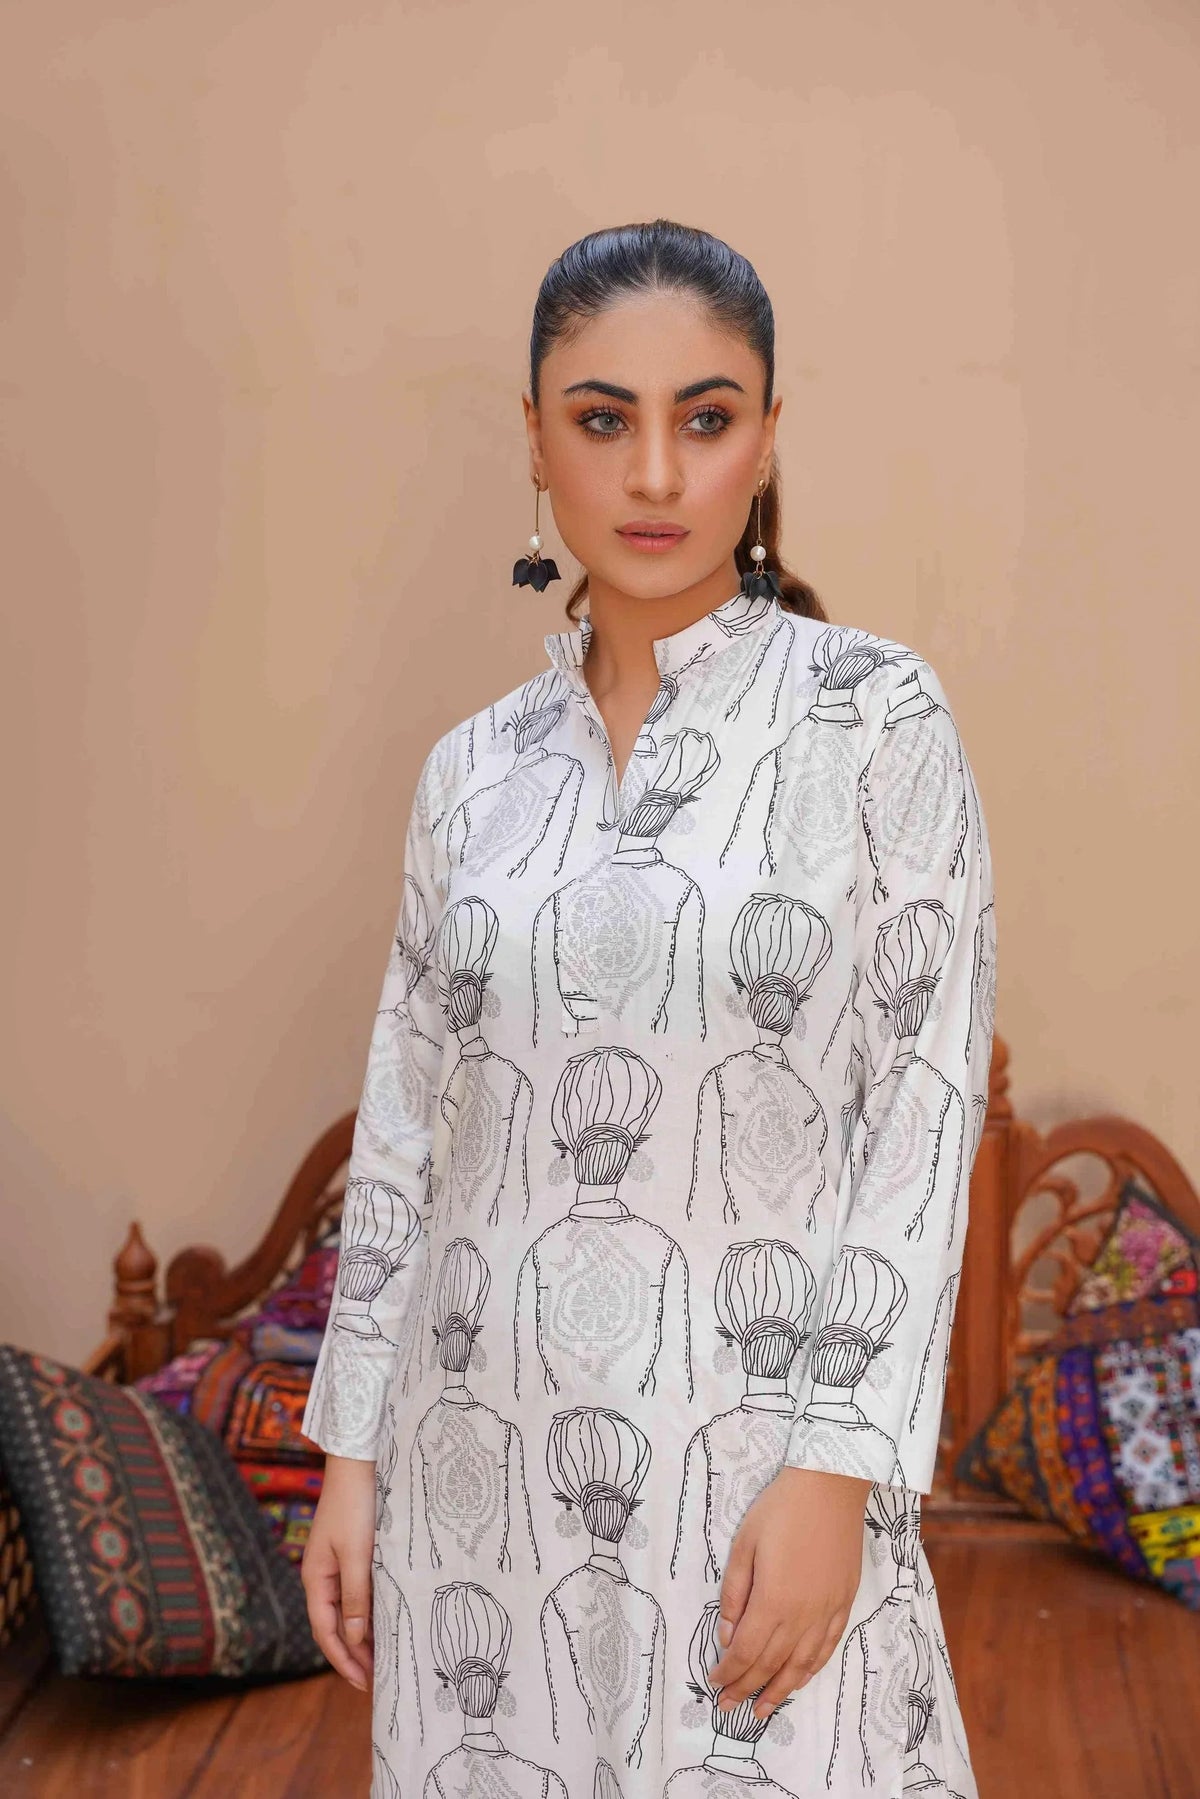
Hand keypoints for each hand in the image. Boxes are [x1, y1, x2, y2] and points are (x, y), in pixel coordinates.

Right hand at [301, 1453, 377, 1690]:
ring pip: (347, 1612)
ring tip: (384, 1660)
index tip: (364, 1685)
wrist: (357, 1463)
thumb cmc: (355, 1505)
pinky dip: (369, 1613)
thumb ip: (356, 1596)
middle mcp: (321, 1576)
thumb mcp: (357, 1553)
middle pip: (335, 1627)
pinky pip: (357, 1594)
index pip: (326, 1632)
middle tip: (377, 1682)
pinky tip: (385, 1623)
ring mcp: (335, 1566)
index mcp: (315, 1579)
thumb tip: (356, 1637)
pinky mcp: (351, 1555)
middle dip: (354, 1656)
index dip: (344, 1660)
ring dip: (362, 1637)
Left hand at [705, 1466, 872, 1719]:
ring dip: (779, 1691)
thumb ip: (734, 1594)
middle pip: (771, 1664)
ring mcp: (826, 1613)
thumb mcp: (744, 1545)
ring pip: (801, 1666)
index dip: (729, 1672)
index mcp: (773, 1601)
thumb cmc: (780, 1510)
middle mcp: (802, 1616)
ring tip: (762, 1710)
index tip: (715, 1684)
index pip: (746, 1651)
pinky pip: (826, 1649)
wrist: (831, 1488)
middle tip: (730, 1707)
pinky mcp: (843, 1604)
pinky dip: (810, 1670)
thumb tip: (727, 1635)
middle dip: (747, 1688)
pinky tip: (799, 1680)